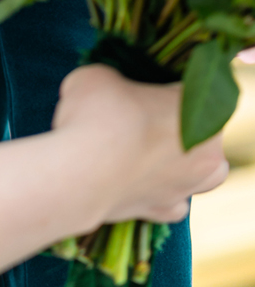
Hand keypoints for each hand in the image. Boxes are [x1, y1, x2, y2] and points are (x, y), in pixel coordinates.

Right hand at [54, 65, 228, 224]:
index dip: (162, 88)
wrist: (81, 172)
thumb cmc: (95, 116)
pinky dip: (162, 194)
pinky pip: (175, 203)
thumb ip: (115, 82)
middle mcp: (205, 150)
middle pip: (206, 133)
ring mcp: (188, 184)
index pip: (187, 90)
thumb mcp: (99, 76)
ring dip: (183, 164)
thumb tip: (109, 90)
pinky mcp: (166, 211)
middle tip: (144, 119)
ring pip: (202, 174)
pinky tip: (141, 183)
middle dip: (182, 127)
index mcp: (196, 107)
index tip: (139, 89)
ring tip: (149, 154)